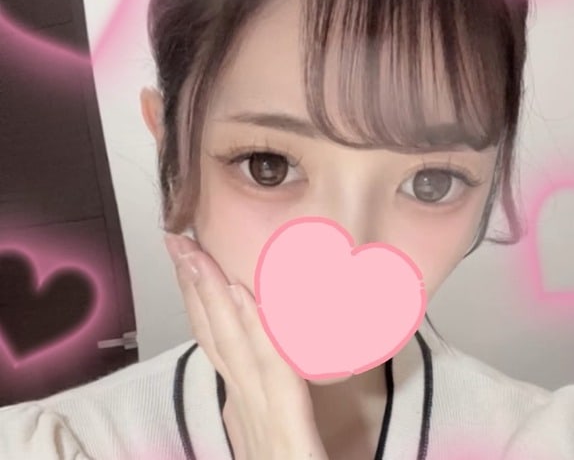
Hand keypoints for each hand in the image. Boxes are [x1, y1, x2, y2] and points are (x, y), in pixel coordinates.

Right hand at [164, 233, 328, 459]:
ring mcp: (263, 423)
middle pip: (216, 336)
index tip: (189, 263)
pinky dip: (254, 331)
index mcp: (247, 410)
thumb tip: (249, 379)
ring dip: (212, 296)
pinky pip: (272, 374)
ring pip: (234, 346)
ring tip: (196, 255)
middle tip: (177, 242)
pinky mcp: (287, 438)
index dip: (199, 301)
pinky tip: (240, 297)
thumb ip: (267, 408)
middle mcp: (247, 411)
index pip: (218, 343)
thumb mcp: (279, 439)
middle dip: (193, 286)